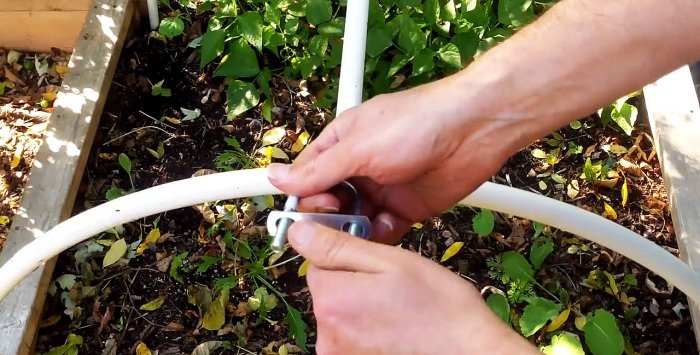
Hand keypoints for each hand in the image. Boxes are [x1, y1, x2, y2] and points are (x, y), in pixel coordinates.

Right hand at [269, 76, 521, 244]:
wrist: (474, 130)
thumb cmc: (417, 122)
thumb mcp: (358, 146)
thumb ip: (318, 170)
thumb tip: (277, 177)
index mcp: (340, 144)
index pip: (307, 177)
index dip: (301, 199)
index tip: (298, 219)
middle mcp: (358, 168)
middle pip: (327, 204)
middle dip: (328, 217)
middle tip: (335, 220)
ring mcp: (382, 189)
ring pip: (353, 221)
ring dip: (353, 229)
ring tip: (361, 227)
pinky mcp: (405, 209)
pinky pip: (383, 232)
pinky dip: (382, 235)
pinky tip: (389, 225)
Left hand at [288, 221, 538, 354]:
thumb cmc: (443, 312)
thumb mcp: (394, 261)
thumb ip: (340, 246)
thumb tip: (300, 232)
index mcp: (333, 300)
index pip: (318, 263)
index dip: (348, 256)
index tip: (374, 259)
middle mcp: (327, 335)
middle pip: (328, 292)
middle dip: (355, 285)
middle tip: (394, 288)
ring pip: (341, 317)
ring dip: (362, 311)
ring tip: (398, 312)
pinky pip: (351, 340)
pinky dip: (369, 334)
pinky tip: (395, 331)